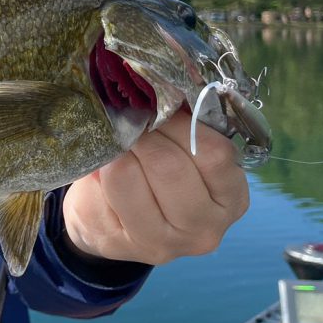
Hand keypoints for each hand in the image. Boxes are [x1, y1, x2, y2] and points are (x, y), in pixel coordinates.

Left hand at [62, 111, 249, 264]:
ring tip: (112, 142)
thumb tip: (163, 77)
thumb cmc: (155, 174)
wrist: (114, 221)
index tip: (157, 107)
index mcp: (231, 197)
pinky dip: (92, 172)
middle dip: (142, 134)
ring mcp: (162, 244)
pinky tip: (97, 171)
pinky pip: (97, 192)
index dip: (180, 123)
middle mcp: (205, 228)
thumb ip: (183, 122)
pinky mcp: (118, 245)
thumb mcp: (183, 149)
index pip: (214, 154)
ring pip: (126, 176)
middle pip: (169, 166)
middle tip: (127, 120)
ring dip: (114, 150)